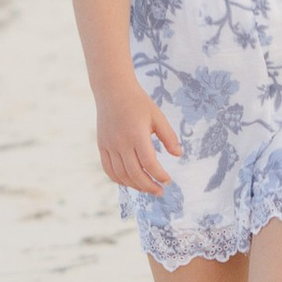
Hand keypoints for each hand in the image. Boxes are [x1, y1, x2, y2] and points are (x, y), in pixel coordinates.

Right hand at [95, 80, 180, 195]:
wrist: (112, 90)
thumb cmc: (139, 102)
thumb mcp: (158, 116)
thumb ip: (169, 137)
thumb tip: (179, 155)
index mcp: (137, 134)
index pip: (149, 163)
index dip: (159, 175)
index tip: (168, 180)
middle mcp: (121, 142)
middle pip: (135, 173)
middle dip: (149, 186)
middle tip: (160, 191)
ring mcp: (109, 145)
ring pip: (121, 175)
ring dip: (135, 186)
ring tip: (147, 188)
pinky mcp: (102, 146)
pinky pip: (108, 169)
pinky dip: (119, 180)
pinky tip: (130, 183)